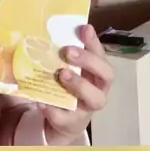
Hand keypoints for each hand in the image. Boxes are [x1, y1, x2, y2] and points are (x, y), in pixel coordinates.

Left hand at [39, 24, 112, 145]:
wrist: (61, 118)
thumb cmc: (66, 87)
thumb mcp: (66, 70)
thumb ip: (62, 55)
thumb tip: (44, 32)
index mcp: (98, 73)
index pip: (102, 55)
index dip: (94, 42)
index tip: (84, 28)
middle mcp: (99, 89)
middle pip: (107, 75)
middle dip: (89, 61)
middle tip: (68, 52)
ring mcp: (88, 107)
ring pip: (95, 98)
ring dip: (80, 84)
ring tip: (62, 74)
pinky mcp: (72, 122)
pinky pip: (66, 117)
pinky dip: (54, 110)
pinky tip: (42, 102)